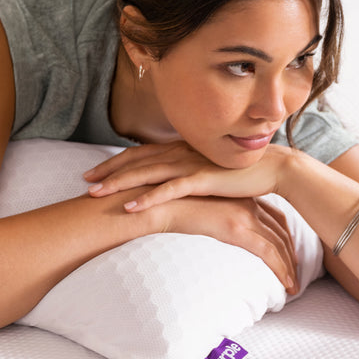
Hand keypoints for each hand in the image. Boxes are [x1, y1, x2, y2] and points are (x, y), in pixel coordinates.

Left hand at [84, 140, 287, 211]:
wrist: (274, 168)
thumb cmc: (242, 172)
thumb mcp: (209, 169)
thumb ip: (189, 173)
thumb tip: (173, 183)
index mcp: (181, 149)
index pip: (141, 153)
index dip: (115, 161)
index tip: (94, 170)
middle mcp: (181, 152)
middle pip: (135, 160)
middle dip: (107, 170)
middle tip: (83, 181)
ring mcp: (191, 164)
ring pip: (146, 173)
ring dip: (119, 184)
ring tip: (96, 195)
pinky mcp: (203, 179)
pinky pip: (170, 190)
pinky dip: (148, 199)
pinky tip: (130, 208)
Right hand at [160, 194, 299, 293]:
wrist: (158, 202)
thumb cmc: (171, 206)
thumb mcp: (200, 206)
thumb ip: (214, 215)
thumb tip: (215, 231)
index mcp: (241, 195)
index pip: (274, 217)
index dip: (285, 236)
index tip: (289, 253)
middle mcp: (248, 202)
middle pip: (281, 231)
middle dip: (291, 253)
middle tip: (296, 273)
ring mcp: (244, 215)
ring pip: (279, 243)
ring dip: (290, 267)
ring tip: (293, 287)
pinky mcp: (236, 228)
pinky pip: (268, 252)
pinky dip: (281, 269)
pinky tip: (285, 284)